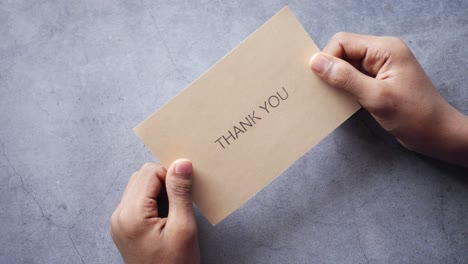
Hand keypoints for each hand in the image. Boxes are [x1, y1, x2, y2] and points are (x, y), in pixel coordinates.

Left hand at [110, 160, 199, 263]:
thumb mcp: (183, 228)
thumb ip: (180, 192)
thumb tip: (181, 163)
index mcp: (131, 214)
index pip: (150, 172)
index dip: (171, 174)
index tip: (187, 187)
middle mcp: (119, 215)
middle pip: (142, 177)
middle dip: (164, 181)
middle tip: (183, 199)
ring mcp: (119, 222)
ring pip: (139, 186)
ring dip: (159, 190)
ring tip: (175, 209)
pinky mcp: (124, 227)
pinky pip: (137, 201)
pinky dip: (154, 200)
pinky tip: (167, 214)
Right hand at [309, 32, 467, 166]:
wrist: (436, 135)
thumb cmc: (413, 115)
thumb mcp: (376, 97)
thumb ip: (345, 78)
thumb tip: (316, 62)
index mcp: (385, 49)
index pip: (343, 42)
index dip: (328, 59)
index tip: (320, 81)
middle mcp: (382, 53)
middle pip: (343, 51)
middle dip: (331, 69)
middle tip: (325, 91)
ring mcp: (380, 67)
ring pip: (346, 65)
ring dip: (337, 80)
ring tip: (333, 97)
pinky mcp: (378, 81)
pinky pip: (353, 77)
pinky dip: (344, 87)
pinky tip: (342, 100)